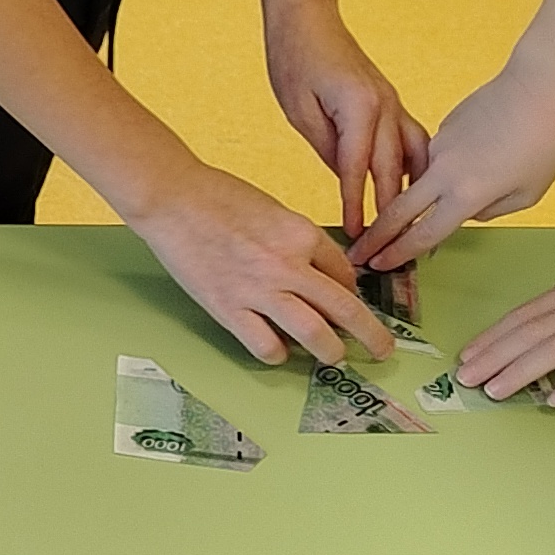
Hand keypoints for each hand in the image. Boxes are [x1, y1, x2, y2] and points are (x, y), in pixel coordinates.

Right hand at [135, 163, 395, 366]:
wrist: (172, 198)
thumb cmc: (219, 196)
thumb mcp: (274, 210)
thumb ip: (298, 242)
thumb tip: (318, 274)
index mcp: (303, 234)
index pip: (345, 275)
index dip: (354, 293)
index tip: (352, 303)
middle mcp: (289, 265)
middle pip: (346, 310)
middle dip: (372, 336)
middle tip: (383, 351)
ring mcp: (259, 291)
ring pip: (315, 335)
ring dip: (332, 352)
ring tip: (335, 357)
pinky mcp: (228, 309)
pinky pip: (266, 346)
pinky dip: (278, 353)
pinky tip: (277, 348)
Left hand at [263, 1, 427, 242]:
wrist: (308, 17)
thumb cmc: (294, 59)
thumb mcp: (299, 110)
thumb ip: (327, 147)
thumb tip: (348, 180)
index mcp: (359, 108)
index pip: (358, 169)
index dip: (357, 205)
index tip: (357, 236)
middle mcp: (385, 106)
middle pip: (394, 169)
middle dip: (391, 211)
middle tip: (390, 246)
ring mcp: (393, 103)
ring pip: (414, 155)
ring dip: (414, 191)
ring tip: (414, 225)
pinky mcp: (391, 102)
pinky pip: (413, 140)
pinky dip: (417, 167)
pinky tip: (416, 190)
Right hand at [352, 59, 554, 271]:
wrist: (539, 86)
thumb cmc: (544, 143)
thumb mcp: (527, 194)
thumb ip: (489, 210)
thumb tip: (467, 209)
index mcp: (467, 194)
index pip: (423, 233)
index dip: (398, 253)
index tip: (378, 264)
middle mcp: (444, 172)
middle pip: (399, 210)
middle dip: (376, 235)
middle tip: (357, 253)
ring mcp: (440, 146)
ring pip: (420, 181)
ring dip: (419, 196)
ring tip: (457, 188)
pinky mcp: (444, 127)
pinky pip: (439, 157)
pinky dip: (448, 166)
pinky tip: (480, 156)